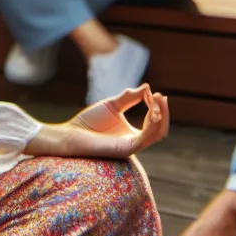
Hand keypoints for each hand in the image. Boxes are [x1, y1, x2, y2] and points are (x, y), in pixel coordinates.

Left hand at [23, 84, 169, 159]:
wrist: (71, 134)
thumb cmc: (89, 122)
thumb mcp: (112, 105)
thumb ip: (129, 98)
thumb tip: (147, 87)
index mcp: (133, 135)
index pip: (154, 123)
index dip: (157, 107)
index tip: (153, 92)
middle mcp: (135, 143)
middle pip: (160, 130)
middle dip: (164, 112)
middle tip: (160, 96)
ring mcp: (131, 147)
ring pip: (157, 134)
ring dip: (160, 115)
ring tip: (157, 99)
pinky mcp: (125, 149)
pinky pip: (145, 137)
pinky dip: (152, 124)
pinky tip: (151, 110)